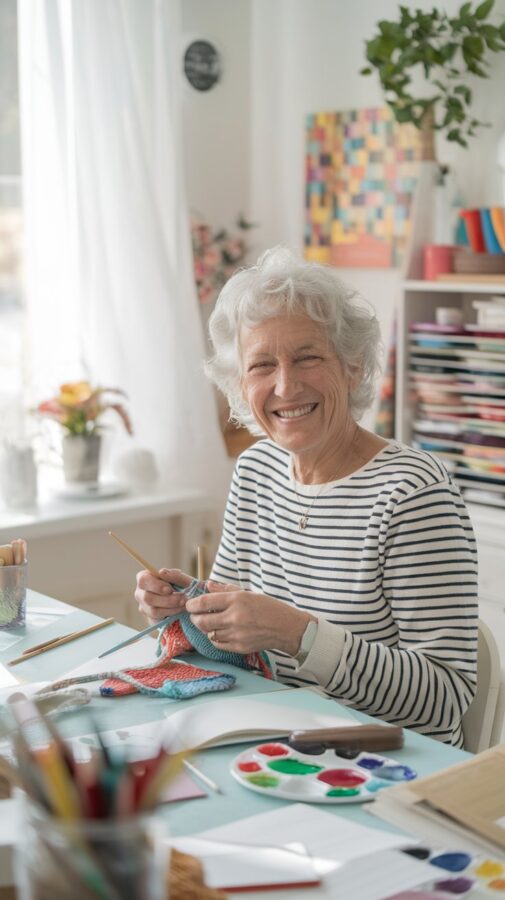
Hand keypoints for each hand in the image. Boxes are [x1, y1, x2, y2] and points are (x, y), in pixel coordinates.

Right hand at [134, 568, 191, 623]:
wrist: (186, 601)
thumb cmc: (182, 587)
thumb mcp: (182, 579)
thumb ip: (174, 575)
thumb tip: (162, 572)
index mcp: (145, 578)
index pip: (143, 580)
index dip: (156, 585)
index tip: (170, 589)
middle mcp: (140, 592)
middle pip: (147, 597)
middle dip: (166, 599)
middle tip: (182, 599)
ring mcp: (143, 606)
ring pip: (152, 610)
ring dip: (170, 607)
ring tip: (183, 603)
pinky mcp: (149, 617)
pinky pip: (157, 618)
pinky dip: (170, 613)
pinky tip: (179, 609)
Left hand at [185, 580, 314, 655]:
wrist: (286, 628)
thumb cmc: (268, 607)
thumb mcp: (248, 593)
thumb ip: (225, 589)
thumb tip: (207, 586)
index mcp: (237, 600)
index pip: (205, 602)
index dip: (192, 604)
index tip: (189, 605)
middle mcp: (235, 617)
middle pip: (202, 621)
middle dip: (195, 618)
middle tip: (195, 615)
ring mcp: (237, 634)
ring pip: (209, 633)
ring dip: (205, 628)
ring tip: (209, 623)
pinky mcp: (240, 647)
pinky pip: (218, 644)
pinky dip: (215, 638)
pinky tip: (220, 632)